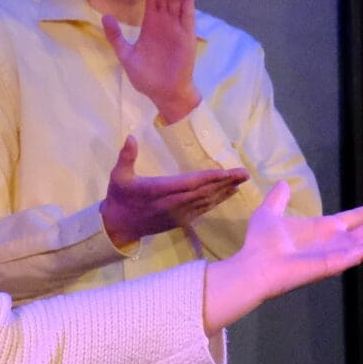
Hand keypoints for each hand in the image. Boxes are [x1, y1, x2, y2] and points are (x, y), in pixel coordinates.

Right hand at [97, 135, 248, 246]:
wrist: (118, 226)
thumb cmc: (119, 198)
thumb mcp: (118, 176)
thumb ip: (126, 157)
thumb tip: (130, 137)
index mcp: (158, 191)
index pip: (189, 184)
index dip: (209, 178)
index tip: (226, 172)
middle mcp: (172, 204)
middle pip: (204, 192)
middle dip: (225, 182)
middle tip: (244, 173)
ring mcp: (178, 214)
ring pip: (206, 202)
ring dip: (225, 191)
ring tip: (241, 181)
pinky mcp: (181, 221)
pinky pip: (203, 210)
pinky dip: (217, 201)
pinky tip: (228, 194)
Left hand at [102, 0, 199, 121]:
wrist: (163, 94)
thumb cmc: (147, 76)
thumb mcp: (126, 55)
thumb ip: (116, 36)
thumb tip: (105, 17)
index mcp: (151, 24)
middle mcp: (165, 22)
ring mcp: (177, 27)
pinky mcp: (186, 36)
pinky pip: (188, 15)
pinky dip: (188, 0)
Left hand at [201, 183, 362, 329]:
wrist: (253, 266)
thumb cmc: (260, 244)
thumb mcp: (270, 213)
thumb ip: (278, 199)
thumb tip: (282, 183)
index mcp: (324, 230)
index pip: (356, 219)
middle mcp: (336, 242)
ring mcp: (338, 254)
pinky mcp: (335, 264)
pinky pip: (360, 253)